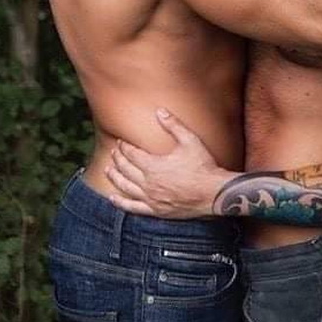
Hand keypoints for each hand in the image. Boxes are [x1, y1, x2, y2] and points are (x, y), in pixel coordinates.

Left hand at [106, 108, 234, 217]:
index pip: (132, 154)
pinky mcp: (156, 210)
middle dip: (118, 159)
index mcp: (153, 165)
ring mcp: (151, 198)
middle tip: (114, 152)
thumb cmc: (203, 166)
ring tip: (108, 170)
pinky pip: (133, 207)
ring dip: (115, 177)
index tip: (121, 142)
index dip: (124, 147)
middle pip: (126, 169)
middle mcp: (148, 183)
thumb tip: (160, 111)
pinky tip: (113, 198)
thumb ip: (173, 125)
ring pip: (125, 187)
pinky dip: (121, 202)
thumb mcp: (190, 140)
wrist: (213, 192)